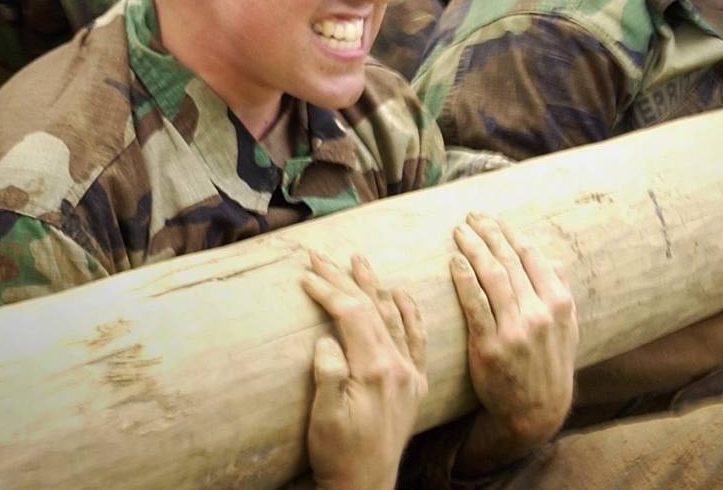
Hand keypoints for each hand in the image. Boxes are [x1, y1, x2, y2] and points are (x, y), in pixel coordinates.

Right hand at [302, 251, 426, 489]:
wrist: (365, 486)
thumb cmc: (338, 454)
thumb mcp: (324, 416)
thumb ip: (328, 373)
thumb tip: (327, 339)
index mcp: (375, 370)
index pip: (352, 314)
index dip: (328, 290)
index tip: (305, 275)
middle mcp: (398, 367)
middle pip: (371, 309)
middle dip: (344, 279)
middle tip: (321, 255)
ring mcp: (408, 375)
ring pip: (394, 317)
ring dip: (375, 287)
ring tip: (360, 261)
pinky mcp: (414, 385)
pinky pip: (416, 339)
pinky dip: (409, 313)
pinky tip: (401, 295)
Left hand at [451, 214, 576, 473]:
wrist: (536, 412)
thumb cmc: (549, 366)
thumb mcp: (567, 331)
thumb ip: (560, 293)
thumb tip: (554, 260)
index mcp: (559, 305)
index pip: (532, 257)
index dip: (510, 234)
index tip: (493, 220)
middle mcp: (540, 314)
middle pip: (509, 261)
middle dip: (489, 234)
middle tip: (471, 217)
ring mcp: (515, 330)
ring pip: (492, 277)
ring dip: (474, 248)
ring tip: (460, 232)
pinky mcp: (491, 346)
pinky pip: (475, 305)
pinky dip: (464, 279)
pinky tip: (454, 262)